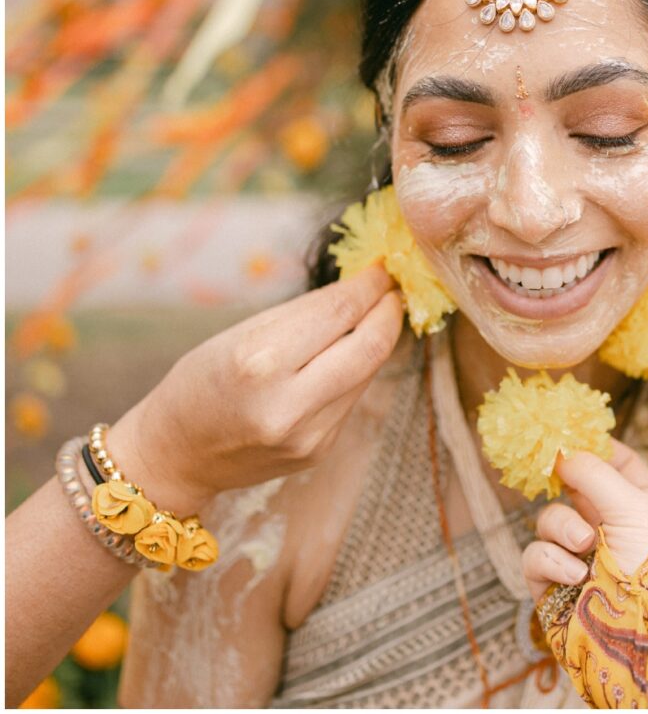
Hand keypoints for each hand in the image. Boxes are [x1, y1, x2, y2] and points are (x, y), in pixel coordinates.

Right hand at [105, 266, 403, 511]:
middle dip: (390, 311)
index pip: (339, 312)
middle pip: (371, 347)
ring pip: (369, 373)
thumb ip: (304, 314)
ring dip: (377, 339)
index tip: (384, 267)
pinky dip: (357, 369)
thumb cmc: (201, 382)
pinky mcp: (320, 451)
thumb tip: (360, 287)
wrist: (177, 456)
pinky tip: (347, 354)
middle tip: (394, 288)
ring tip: (374, 314)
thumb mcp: (241, 334)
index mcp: (259, 363)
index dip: (370, 285)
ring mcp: (309, 435)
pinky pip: (352, 398)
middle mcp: (289, 405)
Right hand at [521, 440, 647, 601]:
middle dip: (562, 477)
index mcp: (642, 506)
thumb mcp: (631, 506)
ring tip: (583, 546)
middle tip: (548, 460)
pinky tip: (574, 574)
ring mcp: (580, 555)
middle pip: (575, 486)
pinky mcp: (553, 582)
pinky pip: (536, 554)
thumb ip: (592, 471)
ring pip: (549, 517)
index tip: (574, 430)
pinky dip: (551, 559)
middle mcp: (611, 527)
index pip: (619, 463)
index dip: (597, 445)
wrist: (644, 642)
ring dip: (561, 527)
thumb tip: (559, 448)